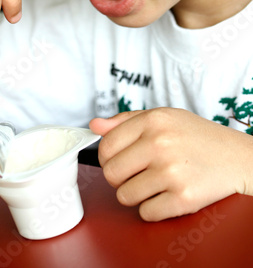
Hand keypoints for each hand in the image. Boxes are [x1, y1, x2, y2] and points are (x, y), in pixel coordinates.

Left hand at [90, 108, 252, 220]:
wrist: (235, 156)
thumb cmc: (196, 136)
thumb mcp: (163, 117)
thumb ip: (125, 121)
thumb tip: (94, 125)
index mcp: (153, 121)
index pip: (106, 145)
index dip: (108, 158)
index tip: (118, 160)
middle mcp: (160, 143)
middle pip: (111, 173)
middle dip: (119, 178)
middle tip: (136, 174)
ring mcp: (172, 171)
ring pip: (125, 196)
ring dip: (136, 194)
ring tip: (155, 183)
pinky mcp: (183, 198)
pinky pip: (146, 213)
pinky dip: (153, 208)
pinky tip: (167, 194)